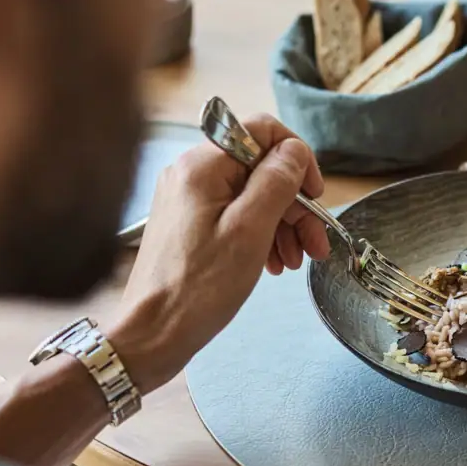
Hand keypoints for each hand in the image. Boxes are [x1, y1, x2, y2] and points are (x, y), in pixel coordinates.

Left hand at [109, 114, 329, 394]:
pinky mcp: (188, 224)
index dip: (297, 159)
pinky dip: (260, 235)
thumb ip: (276, 182)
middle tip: (315, 243)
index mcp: (203, 166)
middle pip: (260, 169)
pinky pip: (234, 216)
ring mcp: (188, 199)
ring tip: (295, 262)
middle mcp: (191, 174)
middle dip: (294, 204)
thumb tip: (295, 151)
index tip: (315, 195)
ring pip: (251, 195)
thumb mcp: (249, 231)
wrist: (151, 333)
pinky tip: (272, 263)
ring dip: (282, 224)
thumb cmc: (196, 289)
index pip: (262, 132)